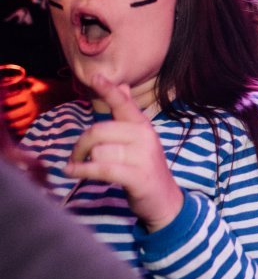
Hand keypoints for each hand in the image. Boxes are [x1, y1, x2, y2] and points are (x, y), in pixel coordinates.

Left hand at [64, 74, 183, 232]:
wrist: (165, 200)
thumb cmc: (145, 168)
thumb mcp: (139, 139)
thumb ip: (127, 114)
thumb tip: (121, 85)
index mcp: (142, 126)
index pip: (124, 104)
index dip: (109, 90)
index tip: (95, 77)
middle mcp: (145, 137)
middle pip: (98, 131)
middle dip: (81, 145)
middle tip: (76, 156)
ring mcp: (143, 157)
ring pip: (98, 151)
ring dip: (84, 162)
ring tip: (84, 168)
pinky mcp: (137, 176)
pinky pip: (102, 168)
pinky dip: (83, 171)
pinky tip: (72, 172)